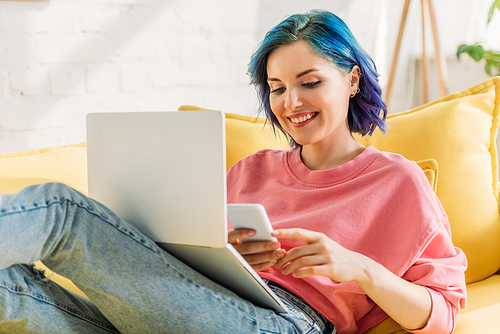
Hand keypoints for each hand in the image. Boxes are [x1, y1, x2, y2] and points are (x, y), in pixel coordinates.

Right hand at [228, 229, 285, 271]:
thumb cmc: (238, 239)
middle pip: (247, 248)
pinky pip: (254, 267)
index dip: (243, 233)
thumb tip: (261, 227)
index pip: (233, 235)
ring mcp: (236, 261)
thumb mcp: (237, 234)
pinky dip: (264, 264)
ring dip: (268, 256)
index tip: (254, 231)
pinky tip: (273, 260)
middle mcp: (231, 251)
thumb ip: (245, 231)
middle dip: (263, 246)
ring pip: (252, 259)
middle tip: (276, 244)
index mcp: (228, 239)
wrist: (228, 255)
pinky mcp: (242, 268)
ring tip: (280, 252)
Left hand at [273, 228, 431, 329]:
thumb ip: (308, 245)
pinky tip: (295, 275)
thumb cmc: (336, 256)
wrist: (358, 265)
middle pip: (297, 250)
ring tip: (283, 271)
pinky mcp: (331, 268)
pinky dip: (300, 272)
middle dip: (284, 257)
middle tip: (276, 264)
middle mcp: (322, 244)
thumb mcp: (324, 245)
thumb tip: (287, 249)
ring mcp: (327, 256)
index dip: (284, 232)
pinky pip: (311, 270)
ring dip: (290, 267)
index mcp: (319, 237)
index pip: (298, 232)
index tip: (272, 232)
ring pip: (302, 260)